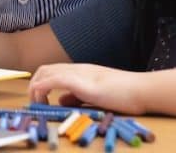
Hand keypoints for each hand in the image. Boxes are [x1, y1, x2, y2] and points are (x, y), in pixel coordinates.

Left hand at [28, 63, 145, 114]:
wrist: (142, 90)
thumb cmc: (125, 94)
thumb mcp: (95, 95)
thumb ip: (77, 97)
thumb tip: (60, 100)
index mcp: (81, 71)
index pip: (52, 71)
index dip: (40, 84)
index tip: (40, 102)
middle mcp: (77, 69)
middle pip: (44, 69)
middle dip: (34, 86)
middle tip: (36, 104)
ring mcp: (80, 74)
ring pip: (47, 72)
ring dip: (36, 88)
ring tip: (39, 105)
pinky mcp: (83, 83)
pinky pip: (56, 80)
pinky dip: (44, 88)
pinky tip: (42, 100)